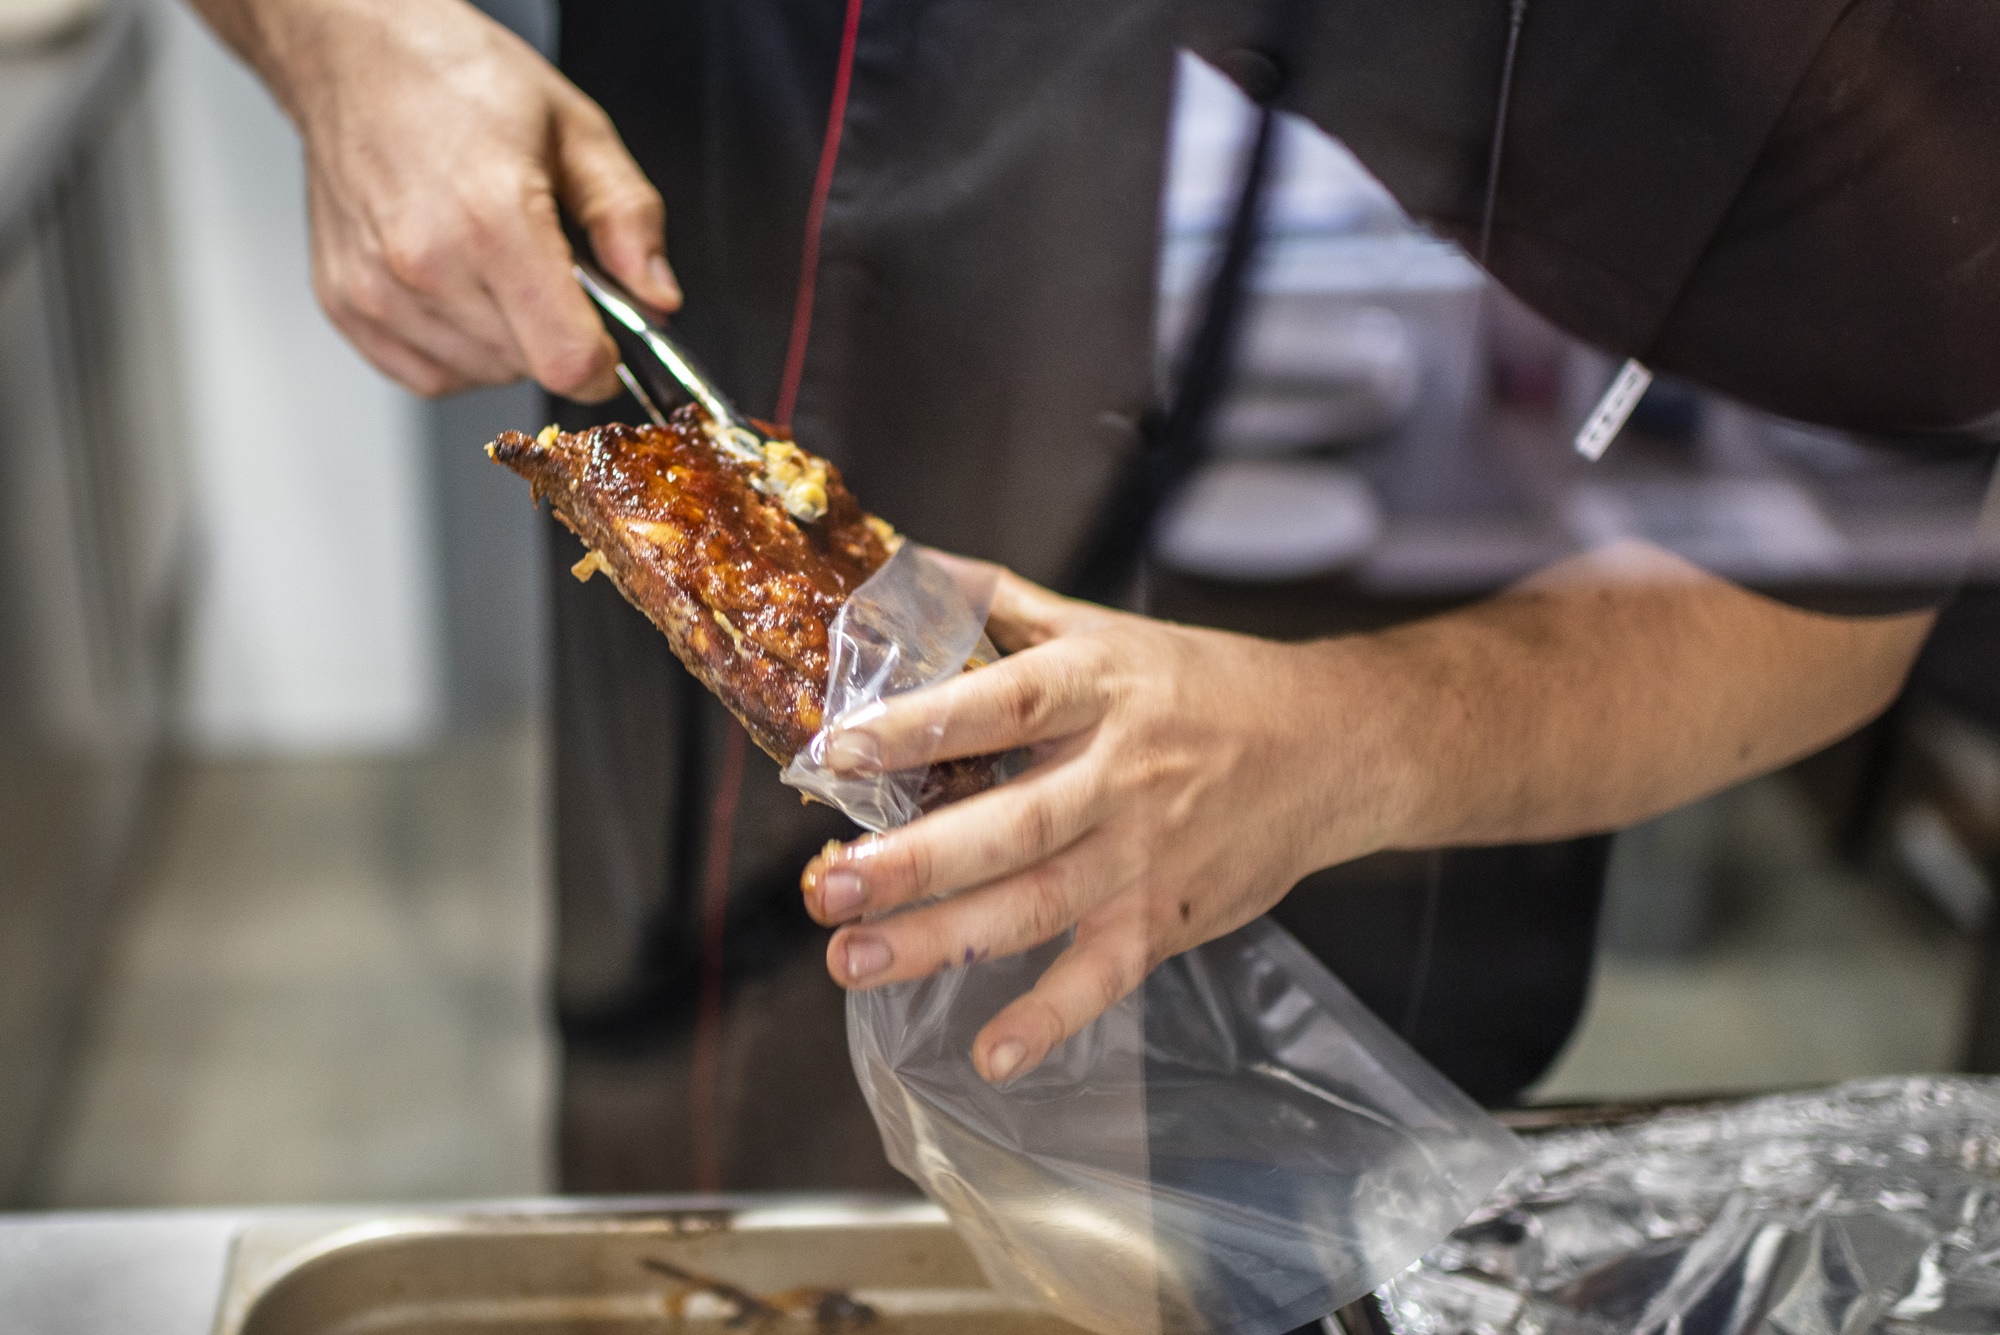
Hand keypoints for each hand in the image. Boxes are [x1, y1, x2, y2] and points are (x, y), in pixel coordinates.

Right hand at [201, 0, 679, 398]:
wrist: (356, 56)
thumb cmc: (460, 81)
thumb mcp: (578, 130)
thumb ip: (629, 219)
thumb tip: (657, 296)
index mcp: (492, 218)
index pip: (566, 360)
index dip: (604, 364)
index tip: (607, 341)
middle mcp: (426, 263)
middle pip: (528, 368)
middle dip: (554, 334)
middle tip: (542, 266)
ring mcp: (377, 290)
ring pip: (482, 373)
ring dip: (505, 341)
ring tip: (492, 263)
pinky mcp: (345, 304)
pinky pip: (429, 373)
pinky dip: (457, 349)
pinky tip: (456, 287)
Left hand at [798, 566, 1406, 1082]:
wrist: (1331, 748)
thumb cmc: (1202, 687)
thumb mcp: (1106, 630)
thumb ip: (1003, 603)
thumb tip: (907, 567)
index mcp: (1098, 689)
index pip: (1005, 704)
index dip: (923, 728)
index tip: (839, 750)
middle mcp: (1118, 775)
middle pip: (1011, 824)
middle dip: (912, 863)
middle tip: (826, 888)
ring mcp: (1145, 855)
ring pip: (1037, 905)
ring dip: (942, 941)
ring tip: (853, 960)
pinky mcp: (1167, 920)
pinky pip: (1103, 978)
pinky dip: (1050, 1019)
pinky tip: (990, 1056)